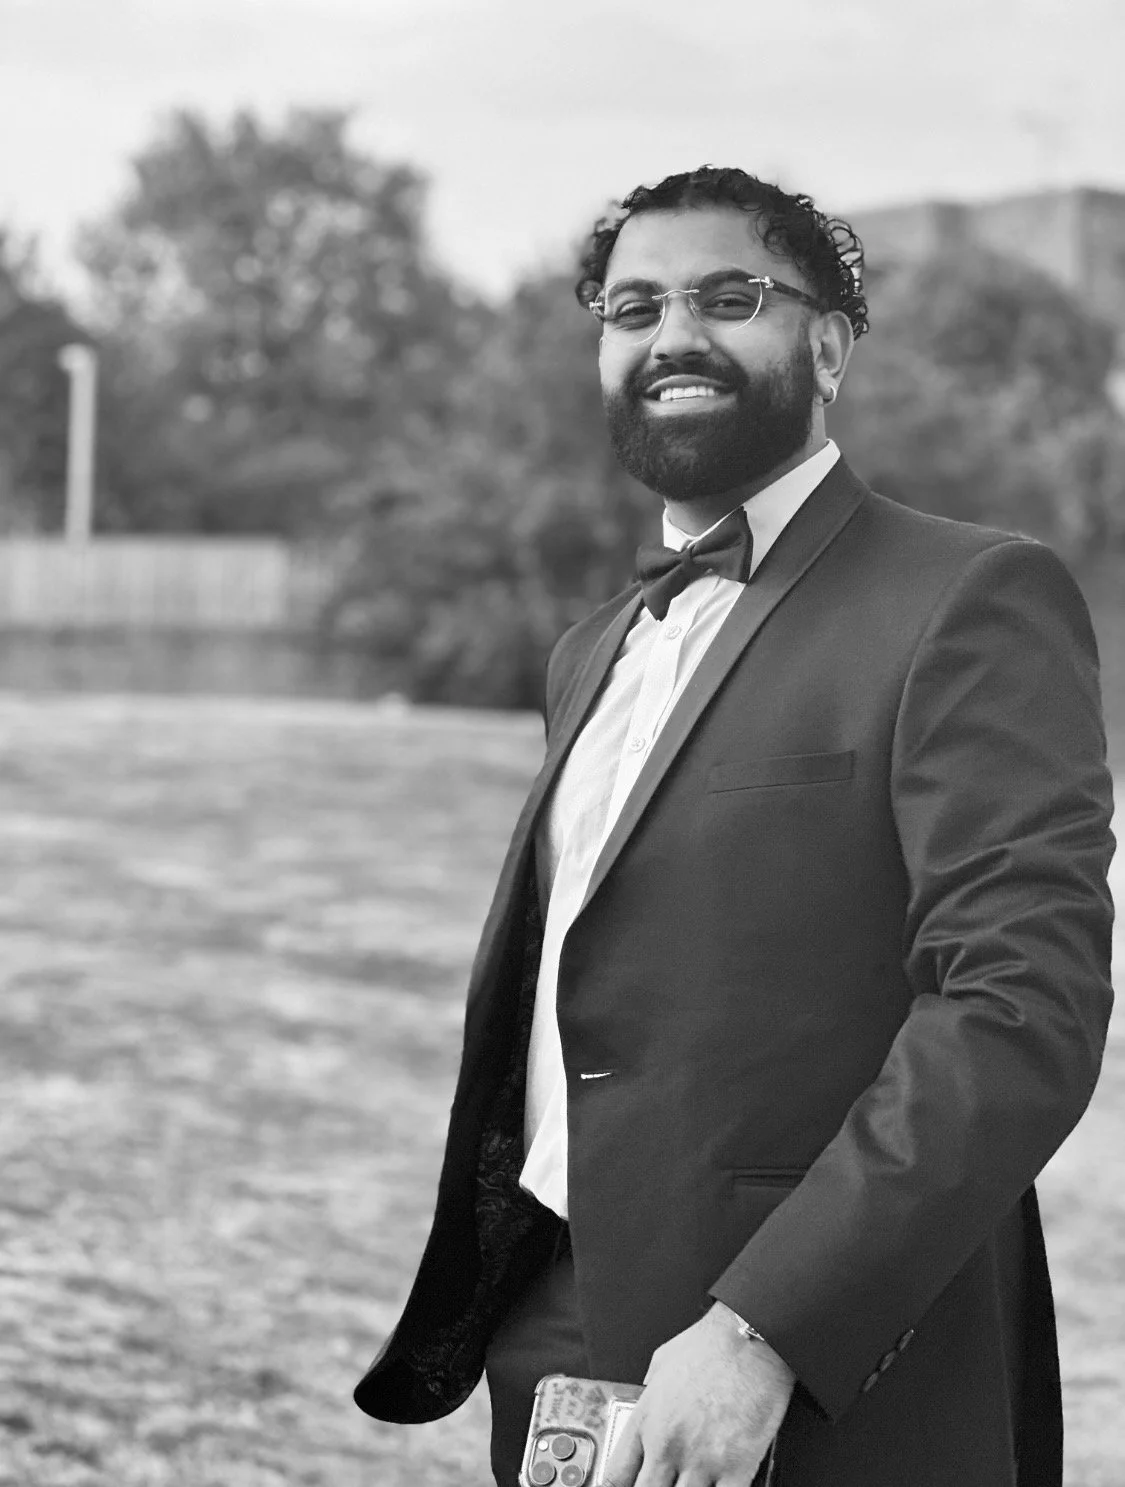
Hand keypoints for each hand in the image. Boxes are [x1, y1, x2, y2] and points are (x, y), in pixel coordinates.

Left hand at [603, 1302, 794, 1486]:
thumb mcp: (663, 1361)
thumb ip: (650, 1392)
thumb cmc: (712, 1344)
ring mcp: (701, 1460)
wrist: (751, 1335)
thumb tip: (649, 1402)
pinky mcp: (736, 1467)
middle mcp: (668, 1444)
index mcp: (647, 1419)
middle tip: (661, 1486)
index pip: (618, 1476)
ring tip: (690, 1486)